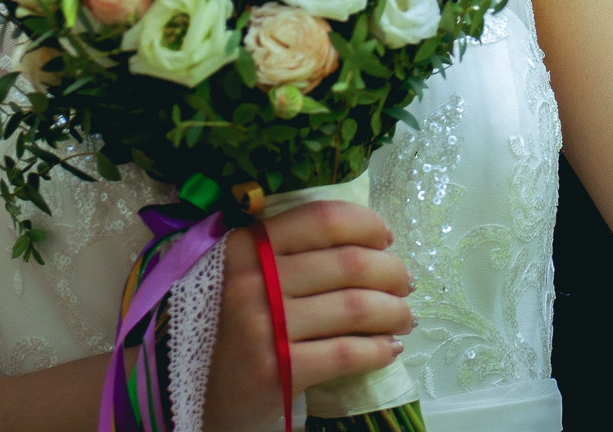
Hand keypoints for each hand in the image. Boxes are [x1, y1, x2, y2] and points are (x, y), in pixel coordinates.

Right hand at [202, 199, 413, 431]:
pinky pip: (346, 352)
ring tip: (405, 317)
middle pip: (348, 263)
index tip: (386, 240)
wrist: (206, 394)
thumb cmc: (240, 327)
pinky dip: (378, 350)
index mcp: (246, 247)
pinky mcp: (276, 370)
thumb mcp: (251, 277)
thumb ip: (291, 252)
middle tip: (406, 284)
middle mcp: (250, 281)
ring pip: (355, 307)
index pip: (322, 219)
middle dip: (392, 272)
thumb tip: (371, 241)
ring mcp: (262, 327)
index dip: (366, 224)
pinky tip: (390, 349)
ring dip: (393, 311)